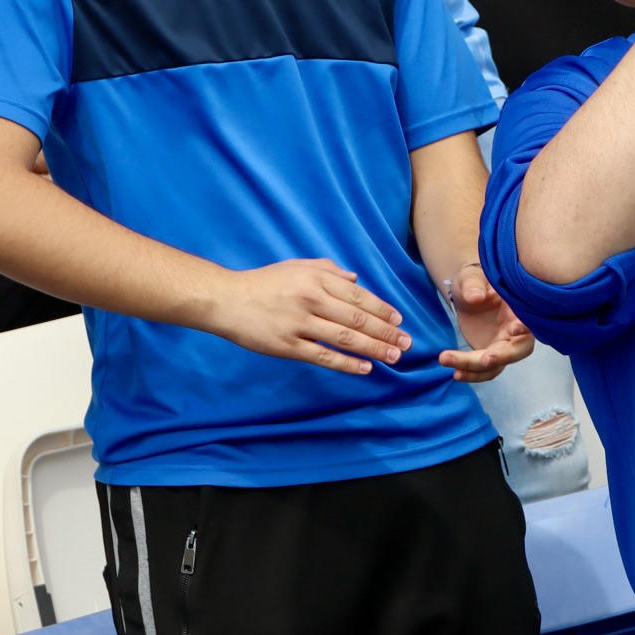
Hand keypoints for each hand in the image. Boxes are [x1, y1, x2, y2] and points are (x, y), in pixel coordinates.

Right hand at [203, 256, 410, 372]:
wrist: (227, 299)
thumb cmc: (264, 282)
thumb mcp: (297, 266)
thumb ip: (328, 270)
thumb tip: (356, 279)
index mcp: (317, 279)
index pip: (359, 296)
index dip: (383, 310)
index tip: (399, 321)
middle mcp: (312, 299)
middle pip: (358, 318)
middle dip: (386, 332)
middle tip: (406, 343)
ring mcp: (300, 324)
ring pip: (345, 338)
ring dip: (374, 349)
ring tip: (394, 356)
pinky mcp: (288, 346)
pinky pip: (324, 356)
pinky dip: (347, 363)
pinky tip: (365, 368)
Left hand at [439, 263, 534, 381]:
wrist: (466, 293)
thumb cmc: (473, 281)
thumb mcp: (471, 277)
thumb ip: (473, 284)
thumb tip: (475, 297)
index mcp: (517, 308)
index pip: (529, 320)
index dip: (525, 327)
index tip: (513, 329)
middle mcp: (516, 330)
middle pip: (517, 350)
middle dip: (503, 357)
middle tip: (485, 360)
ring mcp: (504, 344)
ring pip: (499, 363)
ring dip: (478, 369)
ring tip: (455, 370)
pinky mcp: (491, 353)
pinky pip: (486, 370)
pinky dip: (473, 374)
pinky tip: (456, 373)